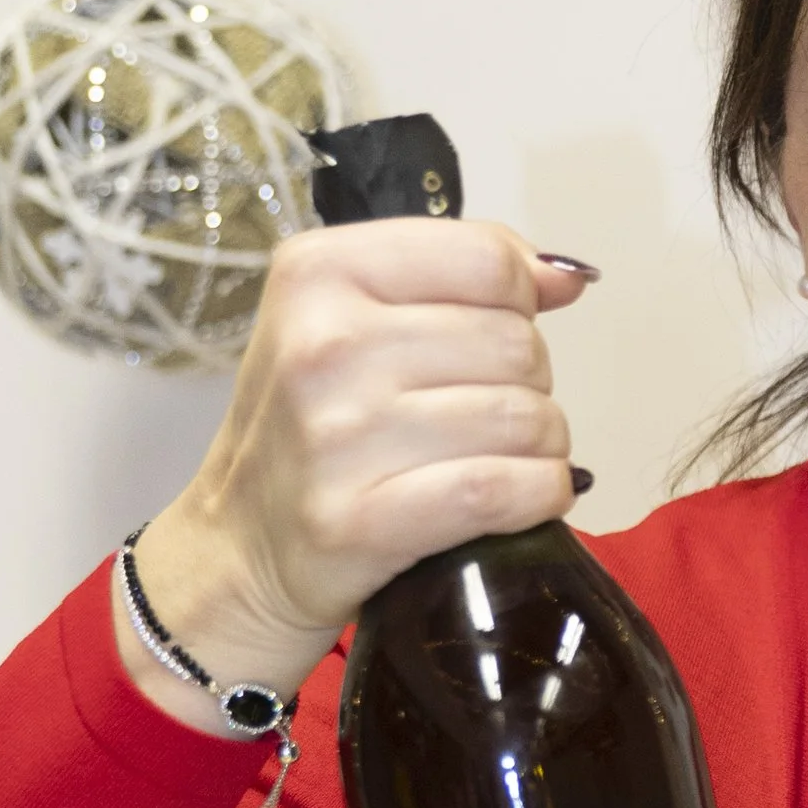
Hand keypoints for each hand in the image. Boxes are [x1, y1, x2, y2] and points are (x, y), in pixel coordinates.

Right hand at [114, 224, 593, 720]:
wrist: (242, 547)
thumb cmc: (313, 425)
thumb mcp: (351, 319)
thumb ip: (458, 279)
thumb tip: (565, 277)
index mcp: (317, 273)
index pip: (487, 260)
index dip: (520, 300)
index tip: (498, 330)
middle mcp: (323, 344)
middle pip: (515, 343)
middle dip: (527, 382)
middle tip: (483, 411)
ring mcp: (338, 435)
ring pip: (522, 418)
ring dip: (540, 445)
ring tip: (500, 457)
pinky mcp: (361, 520)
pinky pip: (500, 490)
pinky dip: (539, 494)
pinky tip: (528, 496)